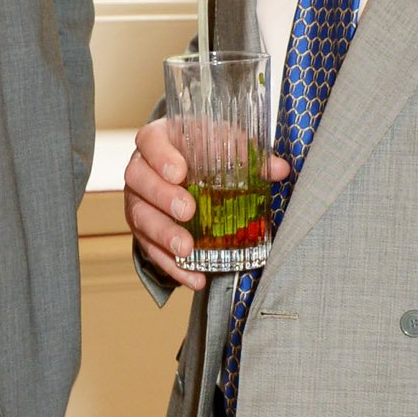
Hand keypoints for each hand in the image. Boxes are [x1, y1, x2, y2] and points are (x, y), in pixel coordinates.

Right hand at [125, 117, 288, 292]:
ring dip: (164, 235)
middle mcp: (141, 169)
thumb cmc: (203, 150)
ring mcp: (138, 201)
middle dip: (163, 197)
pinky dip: (173, 266)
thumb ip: (248, 154)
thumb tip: (279, 170)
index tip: (179, 172)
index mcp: (159, 140)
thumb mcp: (224, 144)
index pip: (150, 140)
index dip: (160, 156)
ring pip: (140, 217)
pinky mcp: (143, 231)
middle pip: (139, 180)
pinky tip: (194, 277)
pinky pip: (151, 249)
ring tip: (186, 249)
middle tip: (188, 210)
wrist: (185, 171)